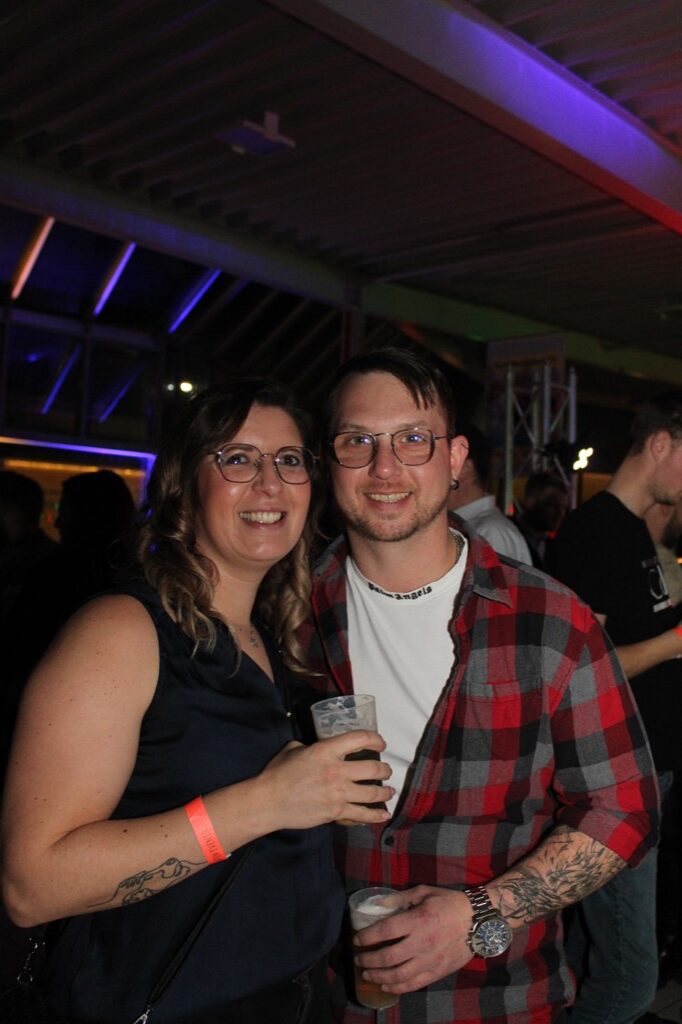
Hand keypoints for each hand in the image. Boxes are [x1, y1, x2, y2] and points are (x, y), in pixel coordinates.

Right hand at [257, 731, 392, 830]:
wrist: (269, 801)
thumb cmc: (278, 773)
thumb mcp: (294, 749)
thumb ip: (310, 746)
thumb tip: (317, 748)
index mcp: (326, 750)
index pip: (359, 739)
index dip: (375, 739)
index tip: (381, 744)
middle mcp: (337, 771)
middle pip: (373, 769)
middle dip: (384, 770)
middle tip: (386, 771)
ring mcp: (338, 793)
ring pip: (372, 793)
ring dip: (385, 792)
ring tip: (389, 791)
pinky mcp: (336, 812)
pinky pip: (362, 814)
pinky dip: (376, 815)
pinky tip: (383, 815)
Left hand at [353, 886, 472, 992]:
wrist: (478, 922)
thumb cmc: (450, 903)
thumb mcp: (425, 892)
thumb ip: (401, 898)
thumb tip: (379, 904)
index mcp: (418, 920)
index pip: (385, 931)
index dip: (367, 937)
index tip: (357, 939)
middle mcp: (422, 943)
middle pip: (388, 957)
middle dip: (368, 960)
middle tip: (359, 958)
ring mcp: (430, 961)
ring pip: (398, 975)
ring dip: (379, 976)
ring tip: (367, 974)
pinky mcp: (437, 973)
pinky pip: (414, 984)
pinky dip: (397, 988)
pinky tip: (386, 986)